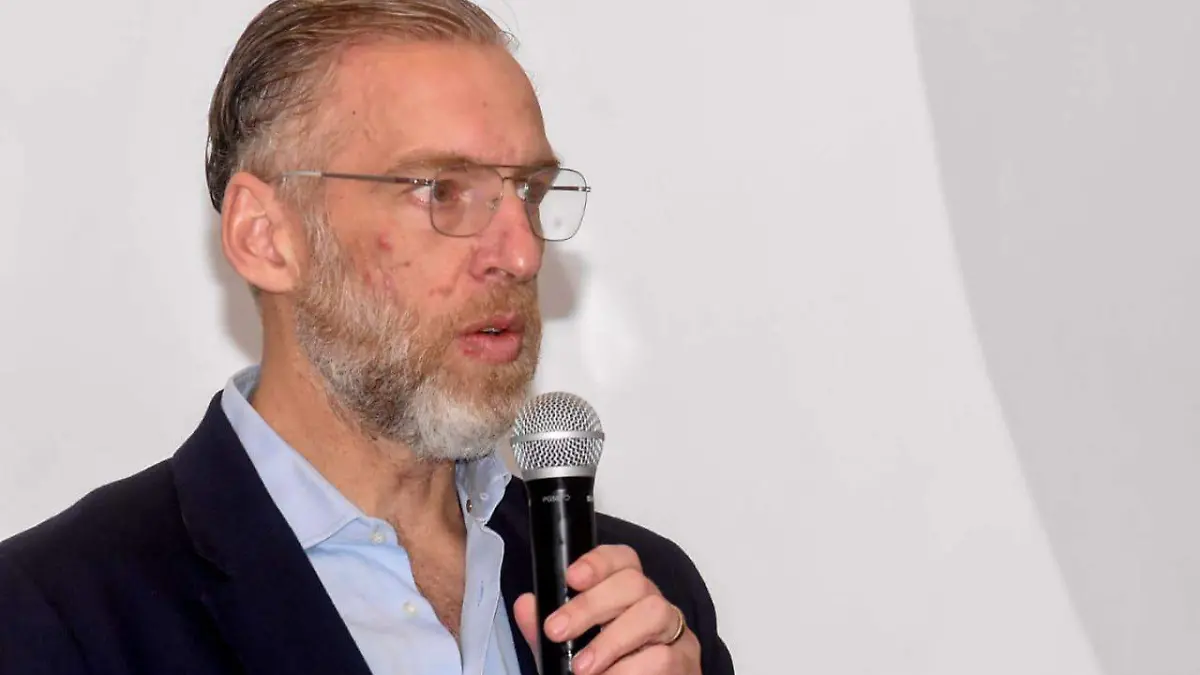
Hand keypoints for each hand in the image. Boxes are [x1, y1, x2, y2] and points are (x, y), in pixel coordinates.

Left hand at [513, 544, 700, 674]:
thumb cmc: (604, 672)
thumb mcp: (568, 652)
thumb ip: (547, 632)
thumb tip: (526, 605)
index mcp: (626, 594)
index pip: (621, 559)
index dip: (598, 562)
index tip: (571, 578)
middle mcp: (653, 603)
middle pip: (633, 582)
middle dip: (591, 605)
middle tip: (557, 631)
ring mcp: (673, 631)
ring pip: (653, 612)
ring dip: (612, 639)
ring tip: (582, 668)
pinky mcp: (685, 661)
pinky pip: (663, 656)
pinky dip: (628, 670)